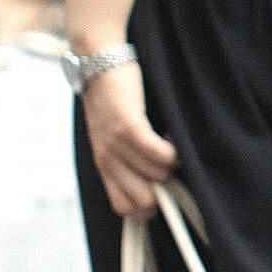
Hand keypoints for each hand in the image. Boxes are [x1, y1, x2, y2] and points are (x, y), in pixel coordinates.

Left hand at [80, 59, 179, 218]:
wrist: (98, 62)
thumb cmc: (112, 100)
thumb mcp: (112, 137)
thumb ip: (126, 162)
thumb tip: (155, 189)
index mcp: (104, 165)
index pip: (124, 208)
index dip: (147, 207)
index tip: (161, 188)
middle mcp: (107, 159)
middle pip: (143, 201)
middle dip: (164, 189)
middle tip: (170, 167)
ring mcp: (116, 143)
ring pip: (157, 177)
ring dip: (172, 166)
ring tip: (171, 144)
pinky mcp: (128, 125)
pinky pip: (160, 154)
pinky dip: (173, 153)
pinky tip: (173, 138)